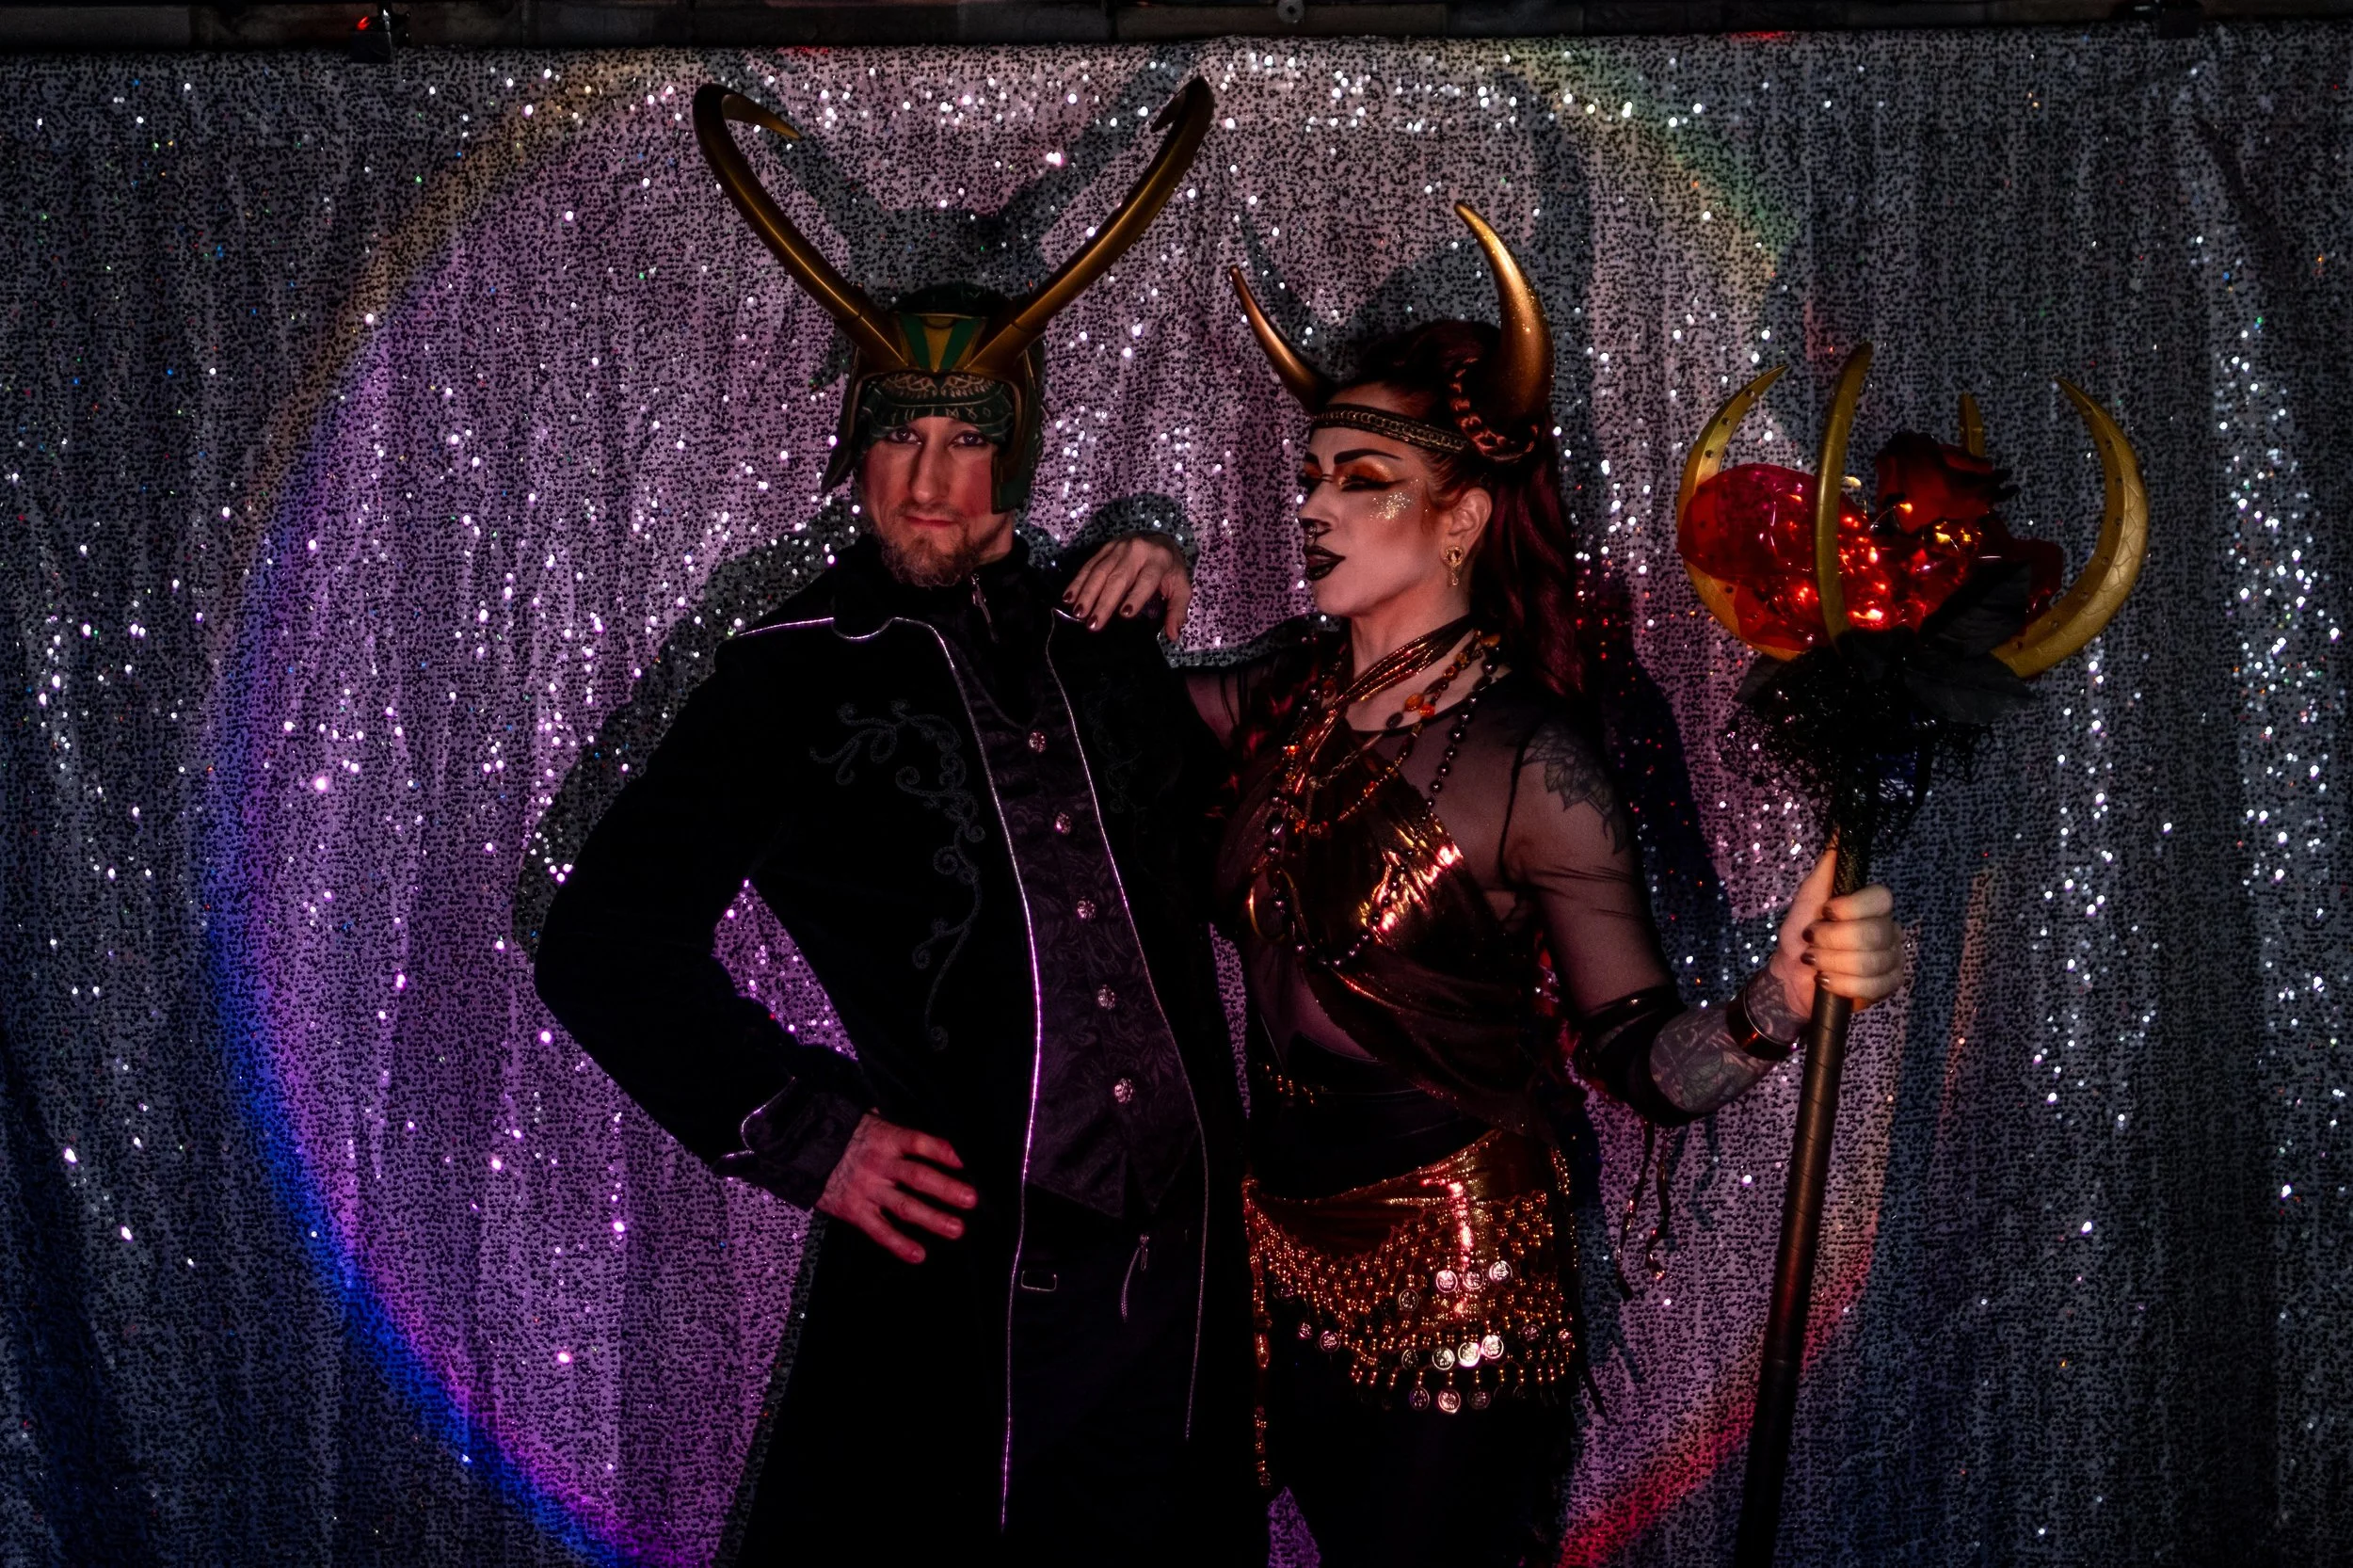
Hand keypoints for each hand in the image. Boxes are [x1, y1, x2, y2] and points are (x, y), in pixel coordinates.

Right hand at [814, 1113, 976, 1264]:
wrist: (799, 1151)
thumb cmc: (837, 1134)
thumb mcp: (864, 1121)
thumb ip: (888, 1124)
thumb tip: (902, 1120)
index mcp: (886, 1138)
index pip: (920, 1143)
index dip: (943, 1152)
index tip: (966, 1162)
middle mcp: (880, 1164)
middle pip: (919, 1177)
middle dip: (947, 1189)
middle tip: (971, 1200)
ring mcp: (868, 1189)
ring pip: (905, 1206)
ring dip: (933, 1218)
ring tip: (957, 1228)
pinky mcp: (854, 1210)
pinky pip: (879, 1230)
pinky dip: (899, 1244)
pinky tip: (918, 1255)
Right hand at [1062, 533, 1191, 637]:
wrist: (1160, 540)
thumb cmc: (1170, 569)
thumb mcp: (1182, 587)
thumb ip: (1177, 610)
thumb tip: (1172, 635)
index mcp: (1159, 560)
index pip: (1146, 579)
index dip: (1136, 596)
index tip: (1125, 614)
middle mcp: (1137, 550)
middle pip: (1118, 577)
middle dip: (1104, 601)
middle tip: (1093, 624)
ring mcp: (1119, 547)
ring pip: (1100, 571)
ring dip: (1086, 593)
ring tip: (1078, 613)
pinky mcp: (1105, 548)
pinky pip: (1089, 565)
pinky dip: (1077, 582)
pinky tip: (1069, 597)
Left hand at [1769, 846, 1902, 1017]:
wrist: (1791, 976)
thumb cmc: (1801, 934)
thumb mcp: (1808, 898)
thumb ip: (1827, 868)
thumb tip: (1839, 828)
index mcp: (1871, 906)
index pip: (1882, 898)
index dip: (1852, 907)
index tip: (1825, 912)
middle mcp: (1888, 929)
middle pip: (1874, 933)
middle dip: (1832, 941)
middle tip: (1812, 942)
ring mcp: (1892, 958)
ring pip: (1871, 962)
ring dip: (1832, 963)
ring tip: (1815, 963)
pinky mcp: (1888, 985)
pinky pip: (1873, 986)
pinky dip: (1842, 984)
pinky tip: (1827, 981)